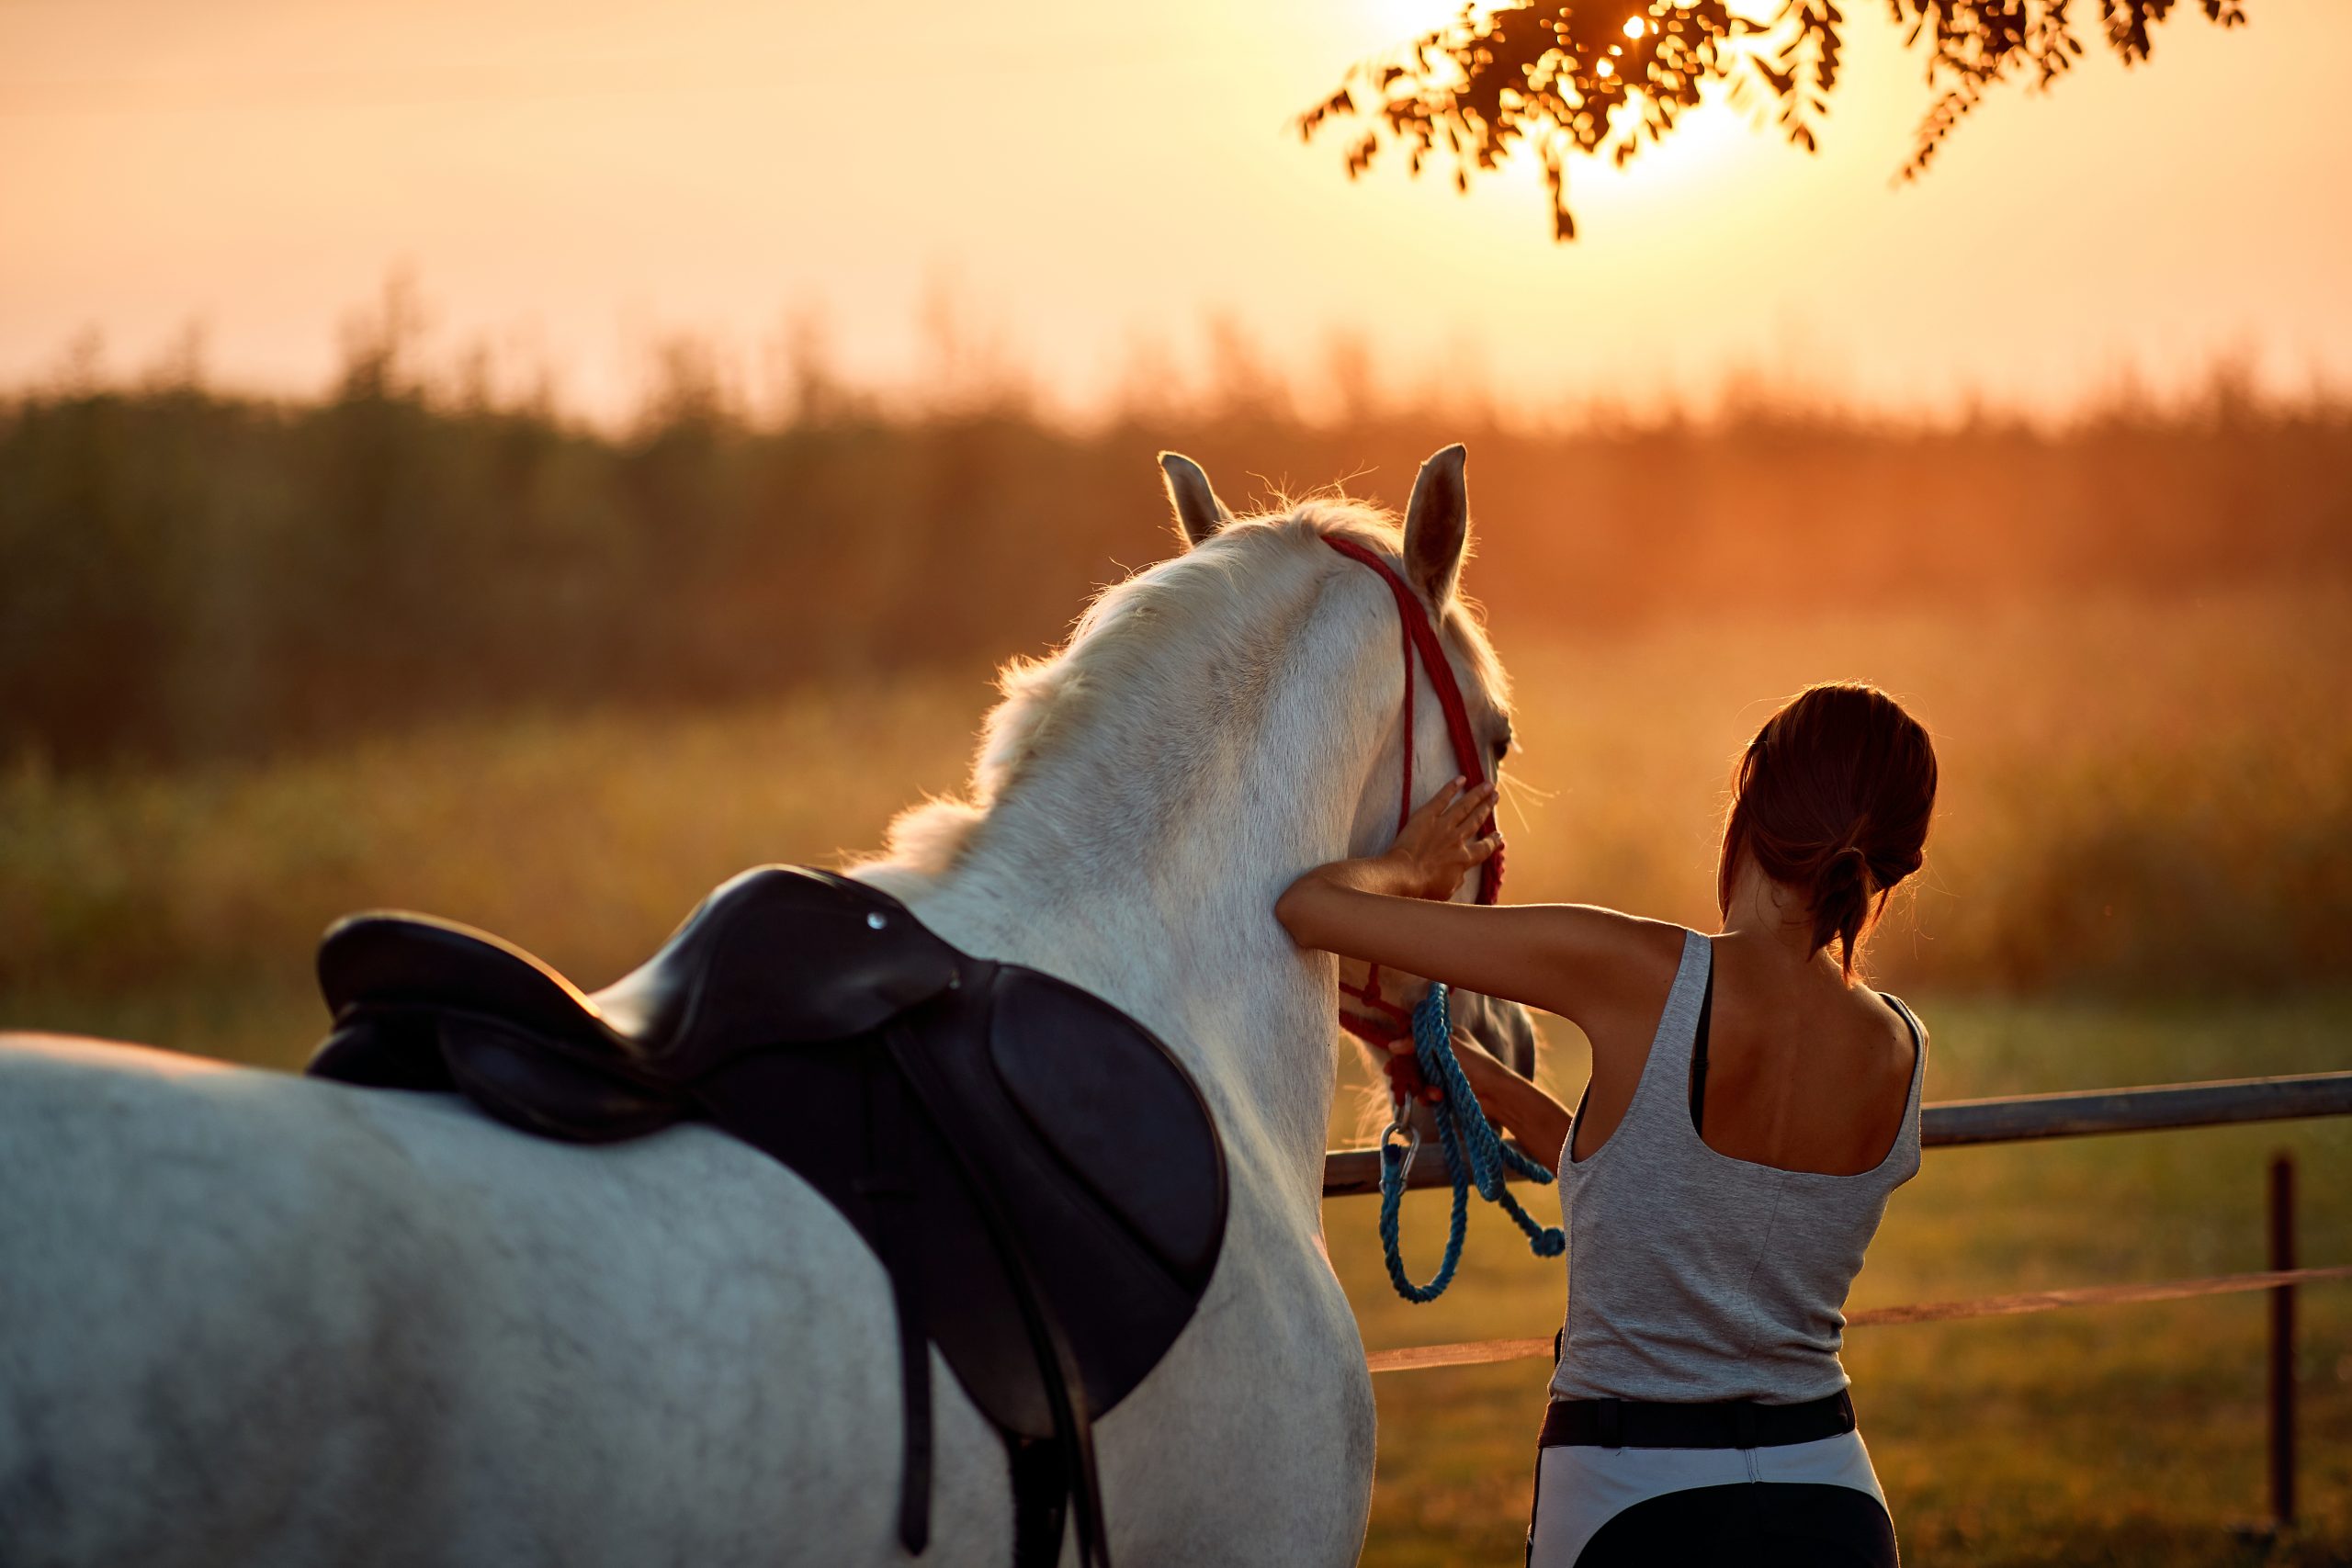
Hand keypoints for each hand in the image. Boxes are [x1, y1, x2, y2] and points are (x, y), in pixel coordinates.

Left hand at [1378, 777, 1500, 900]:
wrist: (1403, 876)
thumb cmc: (1422, 888)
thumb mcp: (1447, 891)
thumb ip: (1457, 880)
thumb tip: (1460, 874)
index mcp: (1464, 859)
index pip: (1484, 848)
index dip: (1493, 841)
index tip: (1499, 835)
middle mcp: (1457, 839)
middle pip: (1476, 819)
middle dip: (1487, 806)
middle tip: (1496, 796)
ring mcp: (1442, 825)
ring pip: (1465, 806)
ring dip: (1477, 794)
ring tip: (1488, 785)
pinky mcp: (1426, 816)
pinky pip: (1441, 798)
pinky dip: (1452, 787)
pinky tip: (1461, 779)